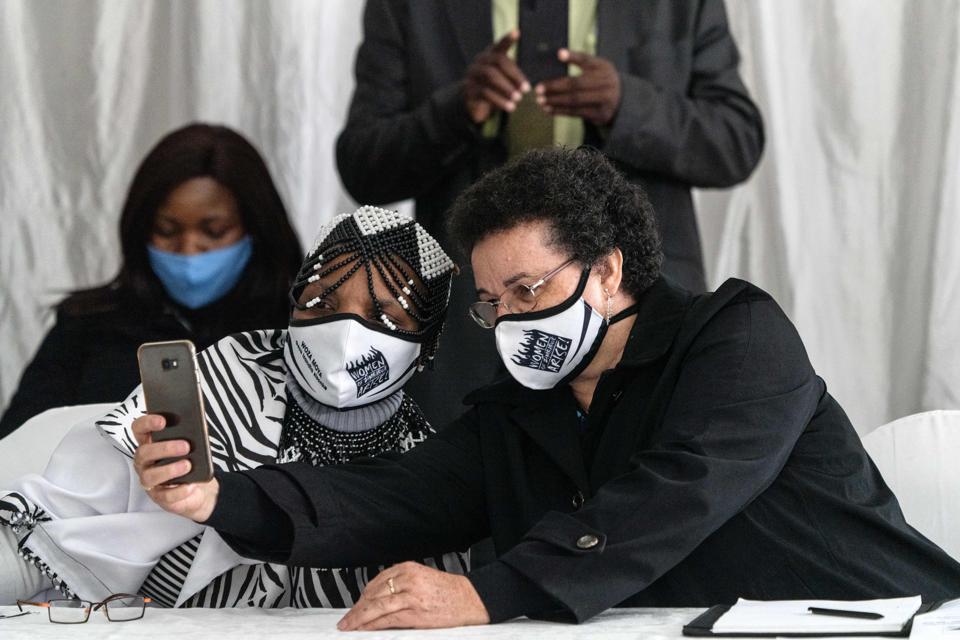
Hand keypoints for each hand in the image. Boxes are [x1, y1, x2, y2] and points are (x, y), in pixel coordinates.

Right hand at [132, 414, 218, 522]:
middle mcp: (145, 462)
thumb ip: (189, 435)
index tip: (162, 421)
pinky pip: (165, 495)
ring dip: (170, 470)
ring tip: (188, 465)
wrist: (200, 489)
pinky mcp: (160, 497)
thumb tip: (196, 426)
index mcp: (150, 444)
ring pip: (150, 476)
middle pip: (144, 453)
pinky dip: (179, 490)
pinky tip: (190, 485)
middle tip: (186, 446)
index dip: (147, 423)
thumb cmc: (190, 462)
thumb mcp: (192, 447)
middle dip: (164, 448)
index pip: (139, 429)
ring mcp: (150, 481)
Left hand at [337, 561, 489, 629]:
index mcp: (409, 568)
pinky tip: (365, 629)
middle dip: (357, 609)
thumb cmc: (449, 592)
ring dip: (359, 619)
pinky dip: (373, 625)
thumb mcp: (423, 579)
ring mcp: (411, 596)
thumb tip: (378, 601)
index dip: (362, 597)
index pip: (376, 582)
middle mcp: (408, 579)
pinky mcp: (416, 613)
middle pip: (373, 595)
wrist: (471, 599)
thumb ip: (402, 585)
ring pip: (376, 608)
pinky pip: (388, 619)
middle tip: (346, 620)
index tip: (354, 606)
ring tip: (349, 626)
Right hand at [463, 29, 529, 123]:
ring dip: (507, 89)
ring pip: (490, 77)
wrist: (472, 104)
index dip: (507, 40)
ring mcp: (471, 75)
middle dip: (514, 75)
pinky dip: (499, 100)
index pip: (498, 46)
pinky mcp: (468, 89)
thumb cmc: (492, 89)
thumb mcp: (502, 80)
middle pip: (497, 61)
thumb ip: (511, 76)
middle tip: (526, 89)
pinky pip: (484, 92)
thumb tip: (526, 86)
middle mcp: (478, 62)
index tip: (517, 33)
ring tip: (518, 99)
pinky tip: (510, 107)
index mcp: (488, 56)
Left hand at [536, 49, 621, 125]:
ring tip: (540, 100)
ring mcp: (604, 100)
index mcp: (603, 67)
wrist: (621, 100)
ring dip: (555, 101)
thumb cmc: (601, 80)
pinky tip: (548, 109)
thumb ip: (580, 61)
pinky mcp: (600, 114)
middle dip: (555, 87)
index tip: (559, 54)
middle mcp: (605, 82)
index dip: (573, 57)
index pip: (587, 59)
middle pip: (577, 84)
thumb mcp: (596, 67)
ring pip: (575, 101)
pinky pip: (576, 113)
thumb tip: (558, 54)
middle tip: (539, 88)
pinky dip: (560, 111)